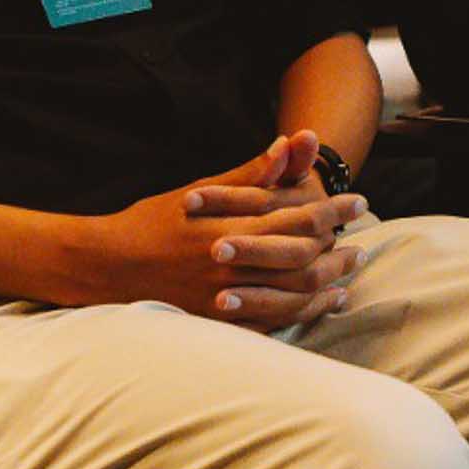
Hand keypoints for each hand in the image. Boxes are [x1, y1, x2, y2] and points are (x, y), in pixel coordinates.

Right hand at [92, 134, 367, 330]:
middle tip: (363, 243)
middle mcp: (231, 266)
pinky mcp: (217, 323)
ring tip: (349, 274)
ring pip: (292, 295)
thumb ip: (249, 176)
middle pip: (303, 260)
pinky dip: (302, 312)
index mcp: (230, 228)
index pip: (297, 218)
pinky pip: (271, 322)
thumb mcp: (199, 192)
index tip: (358, 201)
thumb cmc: (151, 222)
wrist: (105, 267)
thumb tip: (287, 145)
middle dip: (338, 250)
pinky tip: (319, 304)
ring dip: (326, 284)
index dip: (334, 210)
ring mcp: (224, 300)